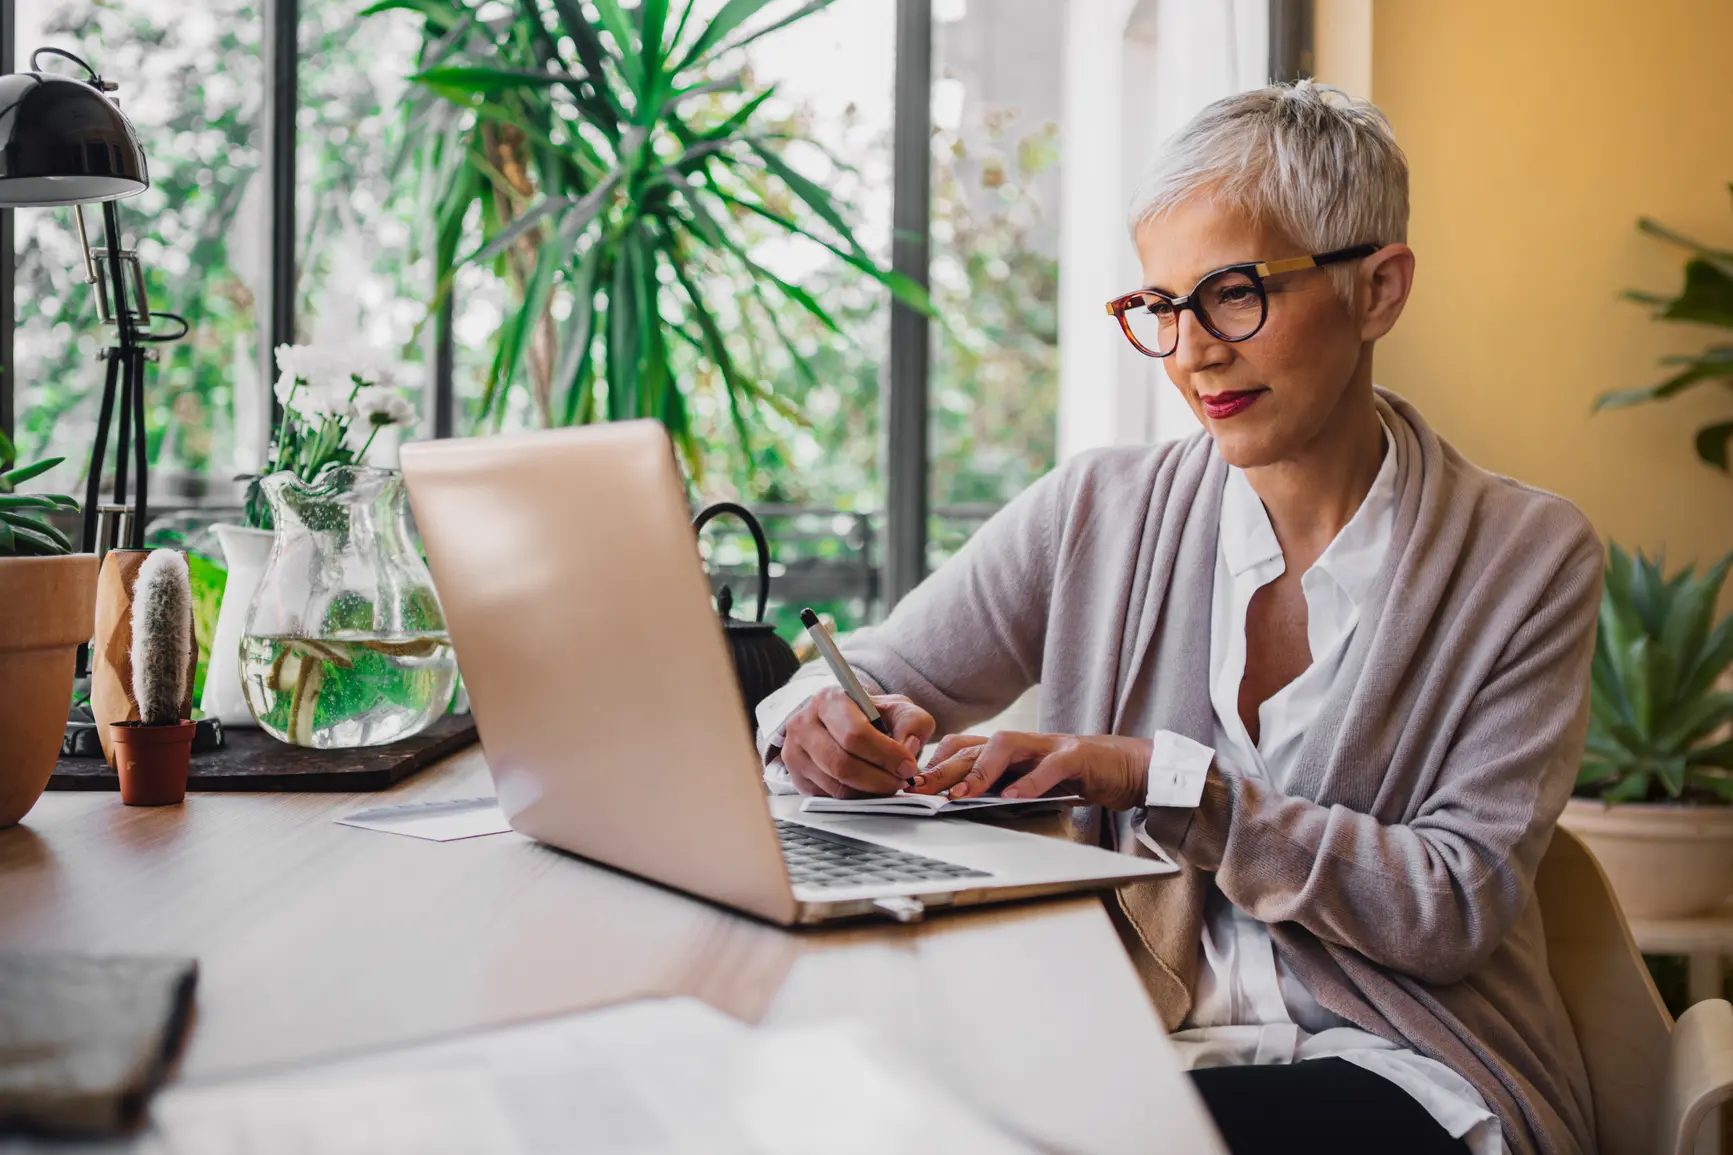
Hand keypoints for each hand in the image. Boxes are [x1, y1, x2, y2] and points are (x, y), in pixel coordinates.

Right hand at [781, 688, 935, 797]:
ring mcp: (794, 752)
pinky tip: (868, 789)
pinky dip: (854, 799)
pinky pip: (828, 798)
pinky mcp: (795, 777)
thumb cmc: (870, 716)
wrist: (841, 723)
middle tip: (900, 782)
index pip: (855, 734)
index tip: (907, 766)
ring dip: (869, 793)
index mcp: (829, 700)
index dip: (885, 755)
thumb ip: (912, 723)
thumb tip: (908, 747)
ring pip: (835, 785)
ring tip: (888, 785)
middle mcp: (804, 723)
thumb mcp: (897, 709)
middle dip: (879, 779)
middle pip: (842, 764)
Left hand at [910, 730, 1152, 811]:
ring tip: (960, 794)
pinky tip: (1012, 797)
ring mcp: (1050, 745)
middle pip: (974, 747)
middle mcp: (1025, 743)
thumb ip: (1002, 788)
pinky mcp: (1077, 756)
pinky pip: (1050, 765)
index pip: (963, 748)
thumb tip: (962, 803)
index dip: (935, 763)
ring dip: (979, 770)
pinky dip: (1030, 781)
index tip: (910, 786)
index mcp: (1011, 750)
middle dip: (943, 769)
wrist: (1131, 767)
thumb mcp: (1033, 783)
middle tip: (919, 790)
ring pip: (1005, 746)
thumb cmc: (1079, 777)